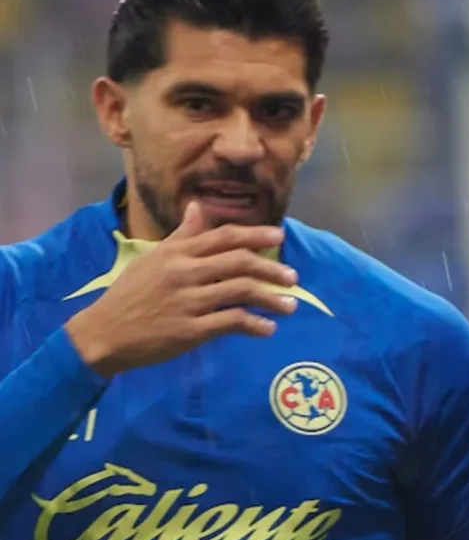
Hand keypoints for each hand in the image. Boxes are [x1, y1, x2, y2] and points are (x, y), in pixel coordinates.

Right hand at [65, 200, 298, 377]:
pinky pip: (231, 322)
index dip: (256, 234)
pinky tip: (268, 328)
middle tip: (293, 277)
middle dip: (271, 268)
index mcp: (177, 253)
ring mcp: (188, 301)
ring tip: (290, 305)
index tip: (280, 235)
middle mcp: (185, 272)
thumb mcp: (152, 259)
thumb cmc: (131, 294)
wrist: (104, 332)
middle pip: (239, 262)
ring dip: (271, 298)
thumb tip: (198, 207)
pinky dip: (255, 325)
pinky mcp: (190, 330)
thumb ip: (181, 235)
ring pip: (241, 291)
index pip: (224, 236)